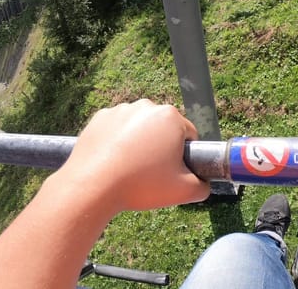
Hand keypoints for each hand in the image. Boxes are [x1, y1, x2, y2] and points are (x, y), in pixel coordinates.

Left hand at [58, 99, 209, 211]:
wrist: (92, 187)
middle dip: (162, 146)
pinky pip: (118, 129)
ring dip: (141, 142)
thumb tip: (205, 183)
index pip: (189, 135)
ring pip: (140, 127)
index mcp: (171, 117)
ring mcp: (121, 110)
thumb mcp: (184, 191)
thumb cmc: (141, 186)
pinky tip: (115, 161)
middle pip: (164, 128)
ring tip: (131, 169)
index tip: (173, 172)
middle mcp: (147, 106)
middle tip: (152, 172)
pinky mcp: (100, 118)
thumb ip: (204, 186)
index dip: (185, 155)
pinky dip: (119, 141)